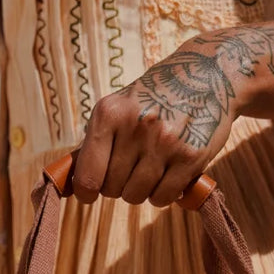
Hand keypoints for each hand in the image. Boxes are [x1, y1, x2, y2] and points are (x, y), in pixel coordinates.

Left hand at [71, 40, 240, 206]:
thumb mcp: (117, 108)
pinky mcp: (191, 156)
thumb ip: (93, 142)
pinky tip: (167, 176)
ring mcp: (165, 142)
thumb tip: (66, 182)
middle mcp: (136, 126)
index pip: (88, 174)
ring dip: (140, 191)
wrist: (206, 75)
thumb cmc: (152, 99)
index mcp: (110, 113)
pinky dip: (162, 195)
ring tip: (150, 170)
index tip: (88, 195)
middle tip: (130, 170)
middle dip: (118, 186)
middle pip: (112, 189)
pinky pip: (163, 197)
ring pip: (136, 196)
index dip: (85, 191)